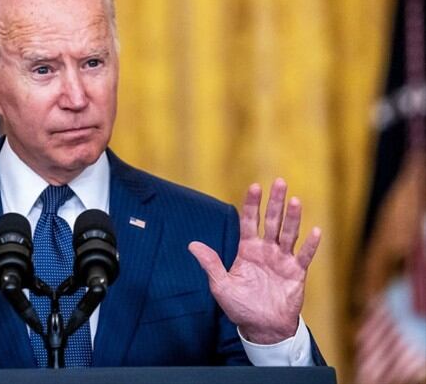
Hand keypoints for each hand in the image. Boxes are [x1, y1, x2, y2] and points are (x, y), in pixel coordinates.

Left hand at [188, 178, 320, 343]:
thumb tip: (192, 244)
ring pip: (288, 234)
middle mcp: (266, 250)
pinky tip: (316, 231)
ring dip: (292, 217)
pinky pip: (304, 256)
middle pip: (271, 221)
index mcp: (247, 250)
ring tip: (295, 200)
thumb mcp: (221, 285)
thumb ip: (211, 264)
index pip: (249, 221)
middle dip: (275, 202)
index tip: (255, 186)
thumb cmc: (240, 306)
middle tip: (280, 181)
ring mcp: (282, 260)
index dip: (252, 204)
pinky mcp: (296, 273)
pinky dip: (310, 245)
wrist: (262, 328)